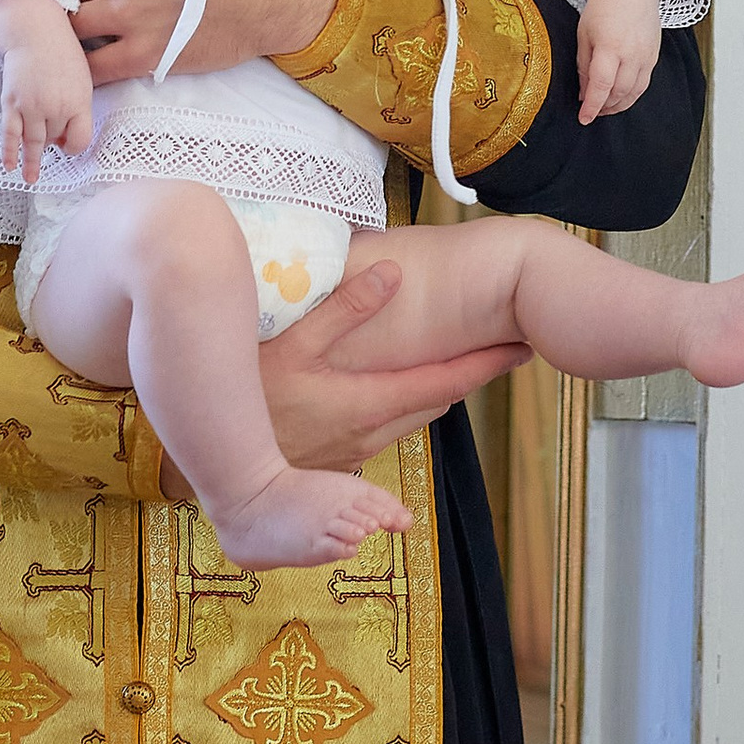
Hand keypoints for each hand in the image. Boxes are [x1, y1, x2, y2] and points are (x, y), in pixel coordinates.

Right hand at [0, 21, 94, 184]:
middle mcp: (56, 107)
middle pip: (54, 139)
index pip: (80, 140)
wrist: (34, 30)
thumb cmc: (61, 51)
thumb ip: (78, 107)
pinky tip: (10, 166)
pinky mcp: (12, 103)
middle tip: (49, 138)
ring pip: (34, 142)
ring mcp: (32, 106)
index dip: (74, 146)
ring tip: (30, 178)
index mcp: (79, 101)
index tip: (68, 145)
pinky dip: (9, 152)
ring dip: (32, 162)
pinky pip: (10, 134)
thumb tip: (67, 133)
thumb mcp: (82, 78)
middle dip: (52, 140)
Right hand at [152, 258, 528, 499]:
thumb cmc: (251, 401)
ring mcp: (357, 452)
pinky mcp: (340, 461)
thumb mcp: (293, 345)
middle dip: (471, 375)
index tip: (523, 346)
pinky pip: (388, 430)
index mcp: (371, 401)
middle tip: (500, 347)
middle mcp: (374, 432)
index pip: (446, 382)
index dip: (487, 364)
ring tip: (456, 363)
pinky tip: (393, 390)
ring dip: (437, 391)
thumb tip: (394, 274)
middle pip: (438, 402)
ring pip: (414, 418)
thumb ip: (345, 308)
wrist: (220, 469)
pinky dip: (405, 407)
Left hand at [576, 0, 662, 123]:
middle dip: (604, 108)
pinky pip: (644, 83)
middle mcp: (632, 54)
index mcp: (610, 47)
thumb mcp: (584, 34)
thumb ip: (584, 66)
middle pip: (619, 93)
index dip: (592, 106)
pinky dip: (632, 95)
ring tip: (605, 108)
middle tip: (592, 112)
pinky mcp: (654, 56)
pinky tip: (620, 96)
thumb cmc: (604, 6)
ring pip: (634, 92)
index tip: (583, 118)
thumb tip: (584, 93)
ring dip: (619, 105)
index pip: (601, 86)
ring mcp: (646, 56)